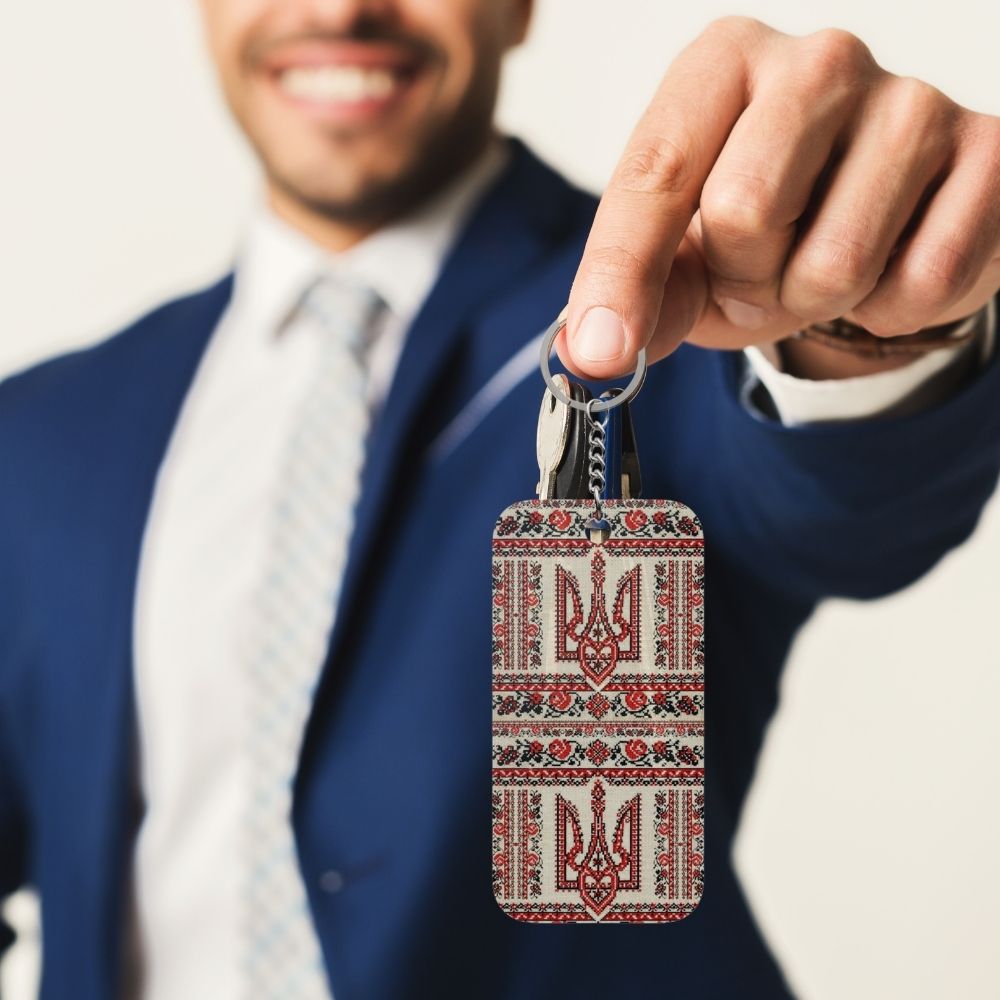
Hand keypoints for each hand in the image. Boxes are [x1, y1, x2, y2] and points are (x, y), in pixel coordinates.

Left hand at [558, 17, 999, 379]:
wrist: (869, 225)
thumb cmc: (760, 230)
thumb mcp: (681, 257)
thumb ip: (635, 294)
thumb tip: (589, 353)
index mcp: (722, 65)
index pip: (656, 173)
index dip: (621, 273)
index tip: (601, 350)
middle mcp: (818, 60)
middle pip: (744, 213)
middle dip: (743, 281)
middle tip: (759, 273)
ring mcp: (913, 100)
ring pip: (836, 262)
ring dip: (815, 301)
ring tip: (821, 265)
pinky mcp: (989, 152)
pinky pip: (922, 282)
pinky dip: (890, 308)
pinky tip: (888, 264)